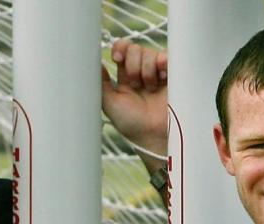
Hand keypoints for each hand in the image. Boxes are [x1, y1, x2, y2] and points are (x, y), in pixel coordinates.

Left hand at [101, 39, 167, 162]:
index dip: (120, 49)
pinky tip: (161, 76)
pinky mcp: (173, 75)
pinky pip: (168, 57)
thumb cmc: (131, 123)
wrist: (154, 135)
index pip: (122, 50)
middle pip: (135, 49)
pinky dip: (163, 62)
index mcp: (125, 77)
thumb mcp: (109, 103)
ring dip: (147, 70)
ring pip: (150, 53)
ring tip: (151, 88)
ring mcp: (158, 73)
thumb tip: (90, 62)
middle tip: (136, 85)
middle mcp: (141, 72)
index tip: (117, 57)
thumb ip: (100, 82)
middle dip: (133, 65)